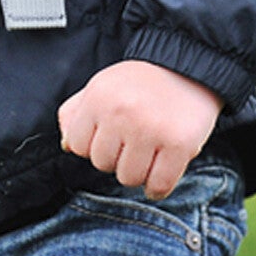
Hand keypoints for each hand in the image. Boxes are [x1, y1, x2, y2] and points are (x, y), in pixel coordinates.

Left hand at [58, 61, 221, 199]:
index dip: (93, 145)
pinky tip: (160, 173)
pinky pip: (159, 185)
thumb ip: (75, 112)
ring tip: (147, 153)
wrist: (189, 67)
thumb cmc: (140, 82)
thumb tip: (66, 146)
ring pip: (128, 178)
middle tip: (133, 142)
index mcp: (98, 97)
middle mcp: (121, 113)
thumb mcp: (100, 85)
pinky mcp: (179, 144)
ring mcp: (150, 129)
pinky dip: (157, 187)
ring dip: (138, 172)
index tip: (110, 136)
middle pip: (102, 164)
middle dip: (116, 158)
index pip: (77, 146)